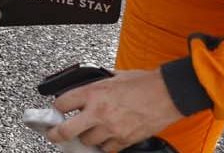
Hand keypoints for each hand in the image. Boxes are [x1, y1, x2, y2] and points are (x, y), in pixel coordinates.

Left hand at [48, 68, 182, 152]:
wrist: (168, 94)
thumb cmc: (145, 82)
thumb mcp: (114, 77)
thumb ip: (98, 85)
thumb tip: (89, 88)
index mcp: (93, 93)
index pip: (62, 103)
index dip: (57, 107)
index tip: (57, 111)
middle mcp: (99, 112)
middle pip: (66, 131)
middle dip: (56, 134)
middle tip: (54, 134)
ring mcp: (111, 129)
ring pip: (87, 142)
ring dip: (87, 137)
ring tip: (91, 131)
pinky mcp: (125, 140)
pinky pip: (107, 149)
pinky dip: (105, 145)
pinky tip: (107, 138)